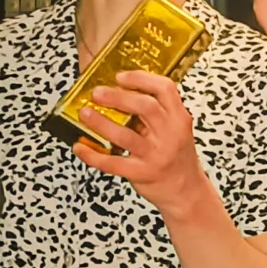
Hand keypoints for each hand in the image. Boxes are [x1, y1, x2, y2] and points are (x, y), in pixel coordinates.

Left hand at [70, 70, 213, 218]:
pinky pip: (113, 163)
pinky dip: (93, 155)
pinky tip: (80, 147)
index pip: (165, 89)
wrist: (186, 190)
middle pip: (145, 108)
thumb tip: (120, 92)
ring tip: (85, 114)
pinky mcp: (142, 173)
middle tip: (97, 93)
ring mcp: (156, 155)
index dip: (141, 78)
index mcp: (179, 118)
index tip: (120, 76)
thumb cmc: (177, 157)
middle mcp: (171, 134)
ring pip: (126, 136)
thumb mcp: (176, 130)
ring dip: (101, 123)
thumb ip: (157, 113)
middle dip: (118, 97)